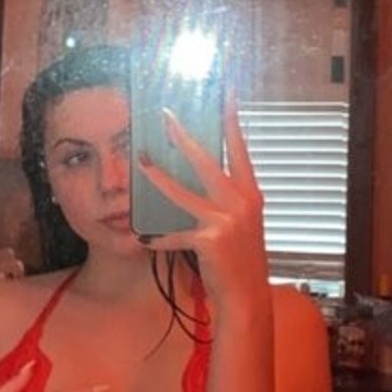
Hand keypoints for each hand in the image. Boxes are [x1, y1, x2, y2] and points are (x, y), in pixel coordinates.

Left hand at [138, 98, 268, 312]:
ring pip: (182, 192)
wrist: (247, 297)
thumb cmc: (242, 259)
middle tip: (166, 116)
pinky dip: (159, 238)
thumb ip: (228, 199)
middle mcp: (242, 202)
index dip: (232, 120)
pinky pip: (174, 234)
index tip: (227, 94)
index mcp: (251, 194)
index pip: (240, 149)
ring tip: (140, 161)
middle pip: (206, 161)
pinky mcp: (209, 240)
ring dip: (157, 177)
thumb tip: (203, 174)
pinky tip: (144, 239)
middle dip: (183, 137)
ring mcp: (225, 221)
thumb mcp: (243, 223)